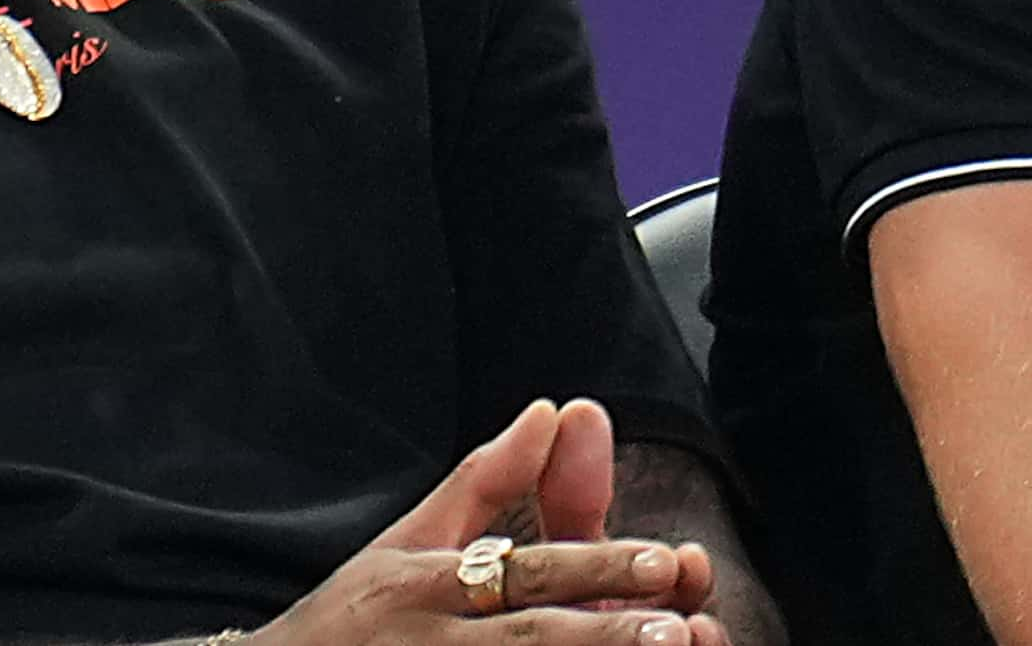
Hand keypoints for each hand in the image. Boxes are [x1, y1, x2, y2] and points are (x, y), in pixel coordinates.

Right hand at [252, 399, 727, 644]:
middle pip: (531, 638)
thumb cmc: (351, 618)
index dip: (597, 567)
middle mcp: (431, 644)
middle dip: (604, 633)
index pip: (525, 572)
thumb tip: (552, 409)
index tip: (666, 560)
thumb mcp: (408, 540)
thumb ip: (485, 479)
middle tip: (680, 628)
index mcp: (426, 585)